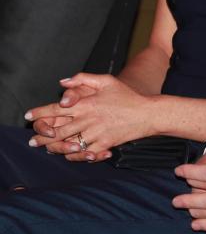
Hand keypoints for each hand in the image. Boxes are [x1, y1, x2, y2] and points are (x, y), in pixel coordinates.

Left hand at [25, 73, 149, 161]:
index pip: (56, 109)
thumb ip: (83, 78)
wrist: (147, 113)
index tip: (29, 115)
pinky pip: (84, 154)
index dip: (39, 113)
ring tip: (47, 148)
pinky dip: (75, 155)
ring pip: (67, 144)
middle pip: (57, 131)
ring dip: (54, 147)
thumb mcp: (107, 81)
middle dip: (41, 136)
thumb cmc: (127, 96)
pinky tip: (70, 153)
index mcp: (86, 104)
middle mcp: (87, 120)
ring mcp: (95, 134)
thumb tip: (63, 82)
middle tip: (32, 140)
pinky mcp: (103, 145)